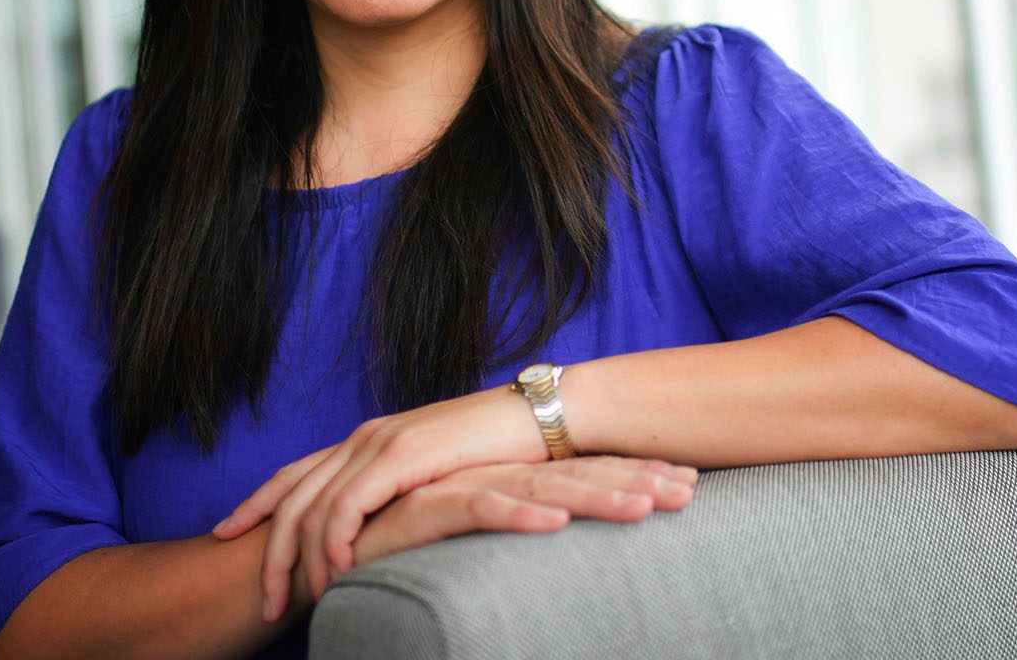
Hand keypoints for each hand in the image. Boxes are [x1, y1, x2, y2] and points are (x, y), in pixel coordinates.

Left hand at [210, 384, 565, 620]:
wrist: (541, 418)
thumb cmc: (501, 451)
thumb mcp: (438, 475)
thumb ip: (404, 494)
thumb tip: (387, 530)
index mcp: (370, 439)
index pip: (296, 473)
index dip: (257, 503)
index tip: (226, 534)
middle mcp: (365, 436)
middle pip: (292, 497)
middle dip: (269, 553)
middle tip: (265, 602)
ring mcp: (380, 443)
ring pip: (313, 509)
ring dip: (302, 561)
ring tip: (302, 602)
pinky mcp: (401, 456)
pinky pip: (347, 508)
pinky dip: (335, 544)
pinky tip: (339, 574)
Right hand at [353, 456, 698, 565]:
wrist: (326, 541)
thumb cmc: (401, 543)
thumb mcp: (474, 542)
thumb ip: (517, 532)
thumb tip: (567, 537)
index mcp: (510, 479)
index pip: (584, 474)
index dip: (634, 477)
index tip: (688, 487)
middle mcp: (493, 474)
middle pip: (578, 476)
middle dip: (636, 481)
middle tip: (690, 491)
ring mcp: (460, 482)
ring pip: (542, 489)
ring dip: (597, 496)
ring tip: (647, 505)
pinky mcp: (423, 504)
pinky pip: (479, 508)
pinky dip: (519, 516)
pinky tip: (556, 523)